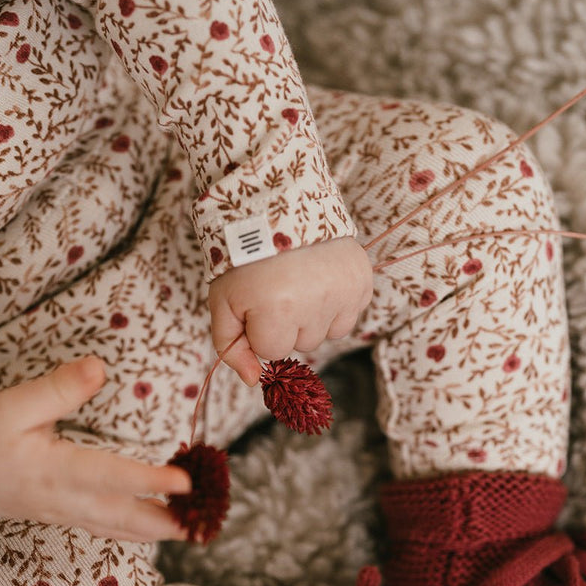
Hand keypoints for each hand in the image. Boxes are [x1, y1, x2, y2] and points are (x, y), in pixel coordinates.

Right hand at [0, 356, 191, 541]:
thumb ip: (58, 387)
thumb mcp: (12, 405)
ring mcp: (63, 513)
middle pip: (124, 517)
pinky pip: (104, 529)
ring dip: (155, 531)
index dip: (152, 481)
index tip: (186, 482)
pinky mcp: (60, 514)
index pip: (113, 478)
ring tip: (192, 531)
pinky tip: (152, 529)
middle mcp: (64, 500)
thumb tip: (100, 367)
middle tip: (205, 526)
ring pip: (117, 528)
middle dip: (167, 523)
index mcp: (55, 472)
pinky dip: (132, 530)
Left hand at [207, 235, 373, 385]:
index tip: (257, 301)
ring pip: (328, 332)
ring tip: (300, 282)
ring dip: (313, 316)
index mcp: (278, 311)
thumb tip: (253, 380)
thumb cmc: (244, 257)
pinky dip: (335, 303)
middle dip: (288, 323)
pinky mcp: (362, 280)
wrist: (278, 205)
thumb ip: (231, 346)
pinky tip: (320, 279)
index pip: (273, 350)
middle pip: (303, 343)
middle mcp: (317, 304)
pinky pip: (350, 314)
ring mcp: (344, 292)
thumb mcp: (223, 301)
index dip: (261, 329)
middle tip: (278, 288)